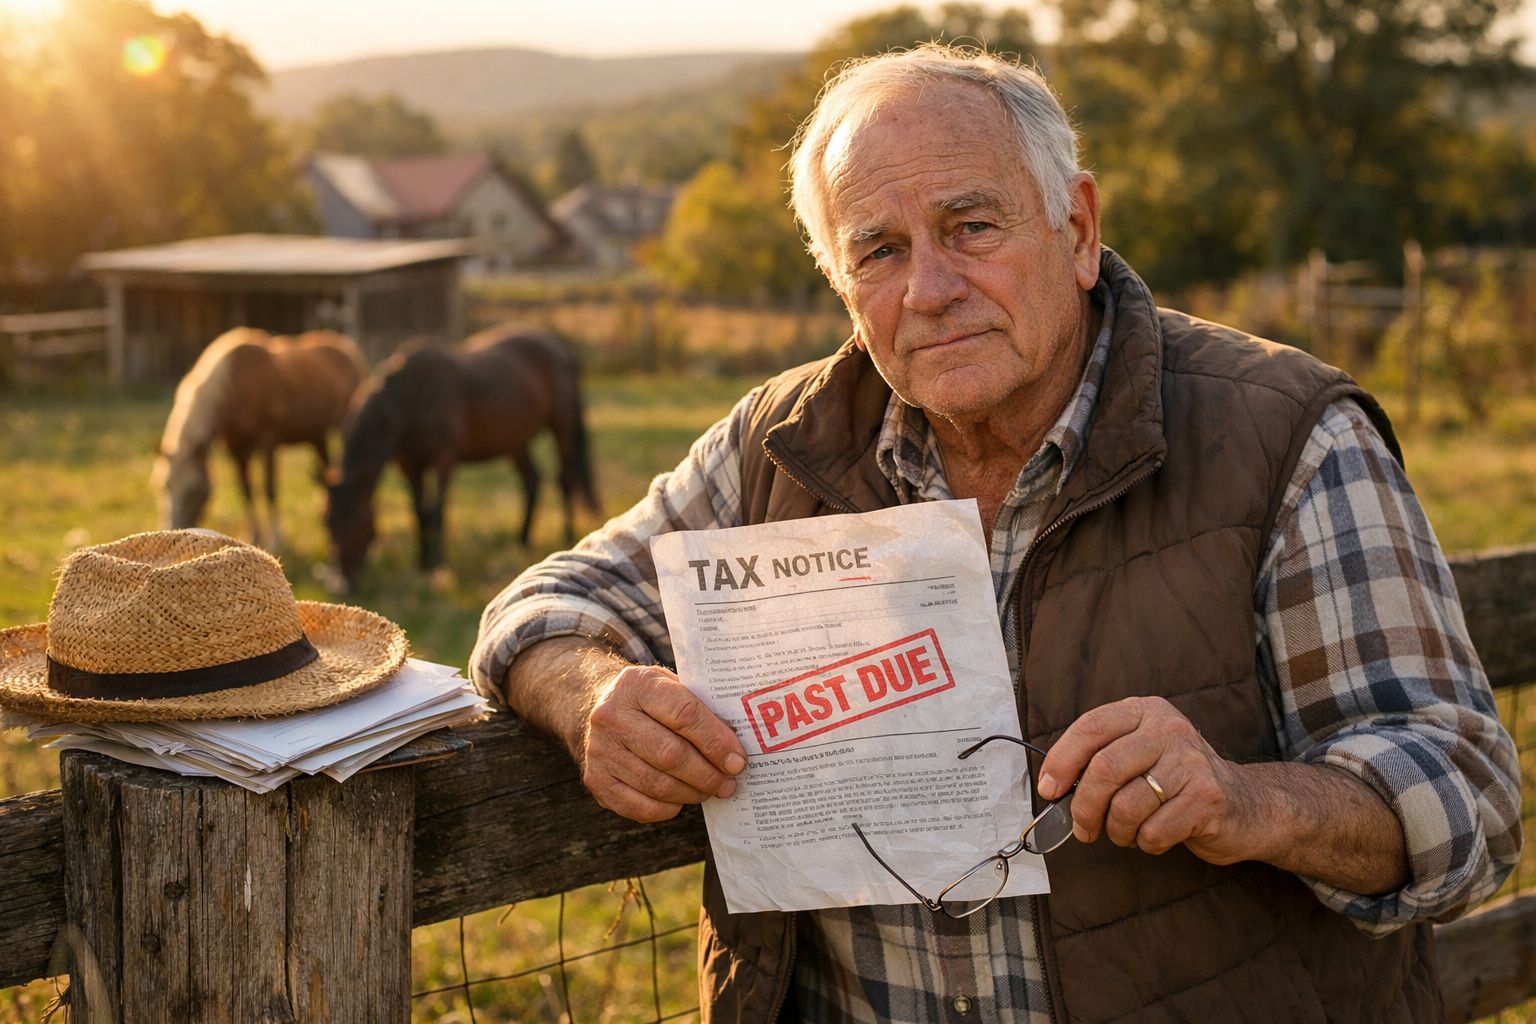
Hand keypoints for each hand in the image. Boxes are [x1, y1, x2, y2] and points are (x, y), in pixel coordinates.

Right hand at [580, 664, 746, 823]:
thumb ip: (700, 709)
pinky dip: (668, 809)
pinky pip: (640, 806)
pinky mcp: (596, 780)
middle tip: (729, 782)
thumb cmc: (650, 700)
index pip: (684, 715)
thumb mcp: (671, 686)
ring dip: (692, 793)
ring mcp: (600, 750)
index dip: (716, 742)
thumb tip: (737, 746)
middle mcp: (612, 716)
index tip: (738, 759)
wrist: (598, 708)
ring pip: (658, 784)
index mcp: (638, 685)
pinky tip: (682, 800)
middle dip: (708, 773)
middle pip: (671, 755)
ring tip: (711, 790)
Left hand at [1036, 696, 1260, 864]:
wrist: (1247, 805)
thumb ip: (1101, 760)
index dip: (1061, 760)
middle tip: (1081, 828)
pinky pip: (1154, 832)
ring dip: (1116, 831)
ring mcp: (1191, 762)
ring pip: (1126, 806)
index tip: (1048, 789)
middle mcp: (1169, 730)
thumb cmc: (1179, 782)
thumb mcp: (1141, 753)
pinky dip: (1145, 843)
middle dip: (1084, 807)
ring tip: (1126, 832)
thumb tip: (1052, 788)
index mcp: (1146, 711)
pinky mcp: (1207, 798)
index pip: (1091, 727)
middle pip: (1104, 769)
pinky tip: (1157, 835)